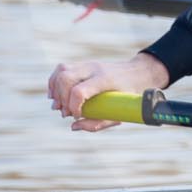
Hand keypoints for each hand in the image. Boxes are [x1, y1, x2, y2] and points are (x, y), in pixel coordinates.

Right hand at [47, 52, 169, 133]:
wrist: (137, 74)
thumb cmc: (129, 96)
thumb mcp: (119, 113)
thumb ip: (97, 123)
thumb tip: (73, 126)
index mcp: (106, 80)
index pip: (80, 91)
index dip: (73, 106)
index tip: (76, 116)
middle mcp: (94, 69)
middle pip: (66, 78)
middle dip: (61, 98)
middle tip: (66, 113)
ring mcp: (87, 64)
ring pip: (61, 71)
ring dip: (55, 90)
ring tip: (58, 105)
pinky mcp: (82, 64)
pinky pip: (62, 69)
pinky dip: (54, 82)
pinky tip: (56, 95)